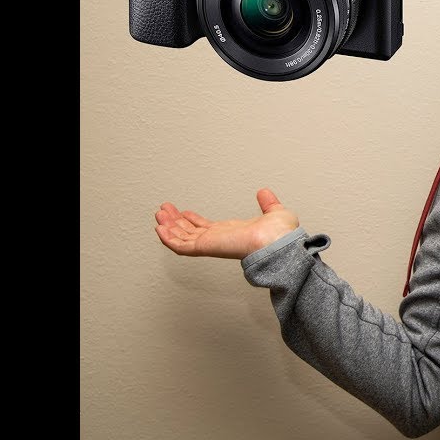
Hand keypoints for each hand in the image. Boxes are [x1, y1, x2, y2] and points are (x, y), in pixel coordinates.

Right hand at [154, 188, 299, 259]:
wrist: (278, 242)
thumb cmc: (280, 234)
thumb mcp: (273, 212)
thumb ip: (267, 202)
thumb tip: (264, 192)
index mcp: (233, 232)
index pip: (206, 227)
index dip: (193, 220)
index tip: (183, 212)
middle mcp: (220, 239)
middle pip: (190, 232)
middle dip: (175, 221)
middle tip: (163, 210)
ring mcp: (211, 244)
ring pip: (183, 238)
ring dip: (169, 227)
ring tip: (158, 215)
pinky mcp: (206, 247)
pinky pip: (181, 246)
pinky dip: (169, 238)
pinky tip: (160, 229)